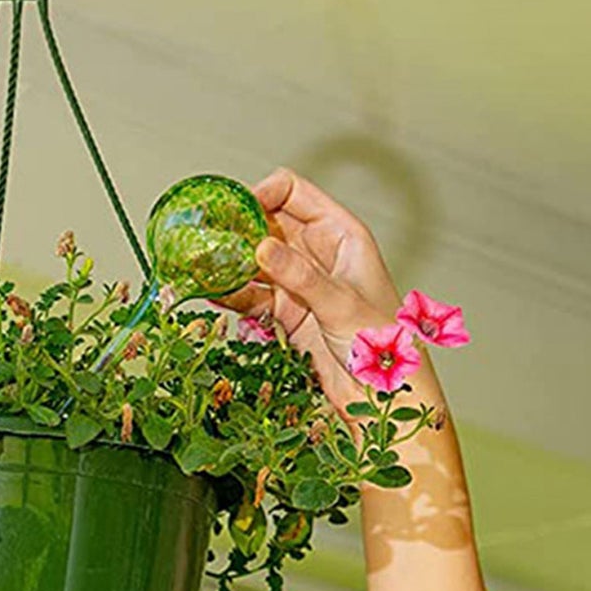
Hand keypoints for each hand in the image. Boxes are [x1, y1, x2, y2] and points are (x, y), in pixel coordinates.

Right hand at [219, 168, 407, 410]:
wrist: (388, 398)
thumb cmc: (384, 343)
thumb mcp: (341, 304)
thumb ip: (301, 276)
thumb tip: (261, 248)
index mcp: (341, 234)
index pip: (294, 192)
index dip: (262, 193)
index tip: (234, 209)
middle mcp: (318, 254)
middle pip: (267, 224)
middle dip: (237, 229)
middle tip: (206, 236)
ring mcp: (301, 284)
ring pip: (256, 261)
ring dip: (230, 263)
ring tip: (202, 266)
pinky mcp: (288, 314)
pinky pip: (254, 295)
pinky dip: (233, 294)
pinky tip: (212, 293)